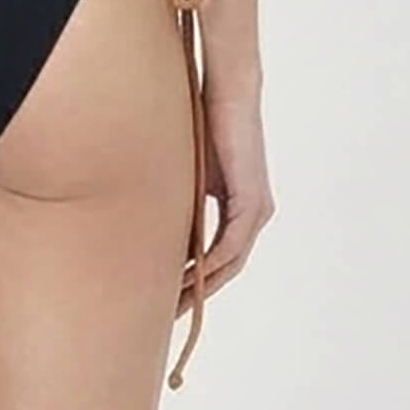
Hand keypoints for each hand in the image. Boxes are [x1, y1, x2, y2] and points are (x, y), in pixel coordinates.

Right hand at [183, 82, 273, 312]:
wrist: (229, 93)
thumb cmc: (205, 123)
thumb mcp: (187, 173)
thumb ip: (179, 203)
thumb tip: (152, 225)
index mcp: (240, 209)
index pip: (217, 256)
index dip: (194, 281)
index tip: (167, 297)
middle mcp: (254, 215)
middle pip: (226, 269)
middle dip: (196, 294)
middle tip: (166, 316)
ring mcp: (256, 210)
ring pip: (230, 263)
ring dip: (201, 286)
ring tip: (172, 305)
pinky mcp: (252, 203)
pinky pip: (230, 245)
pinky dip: (209, 264)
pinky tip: (188, 277)